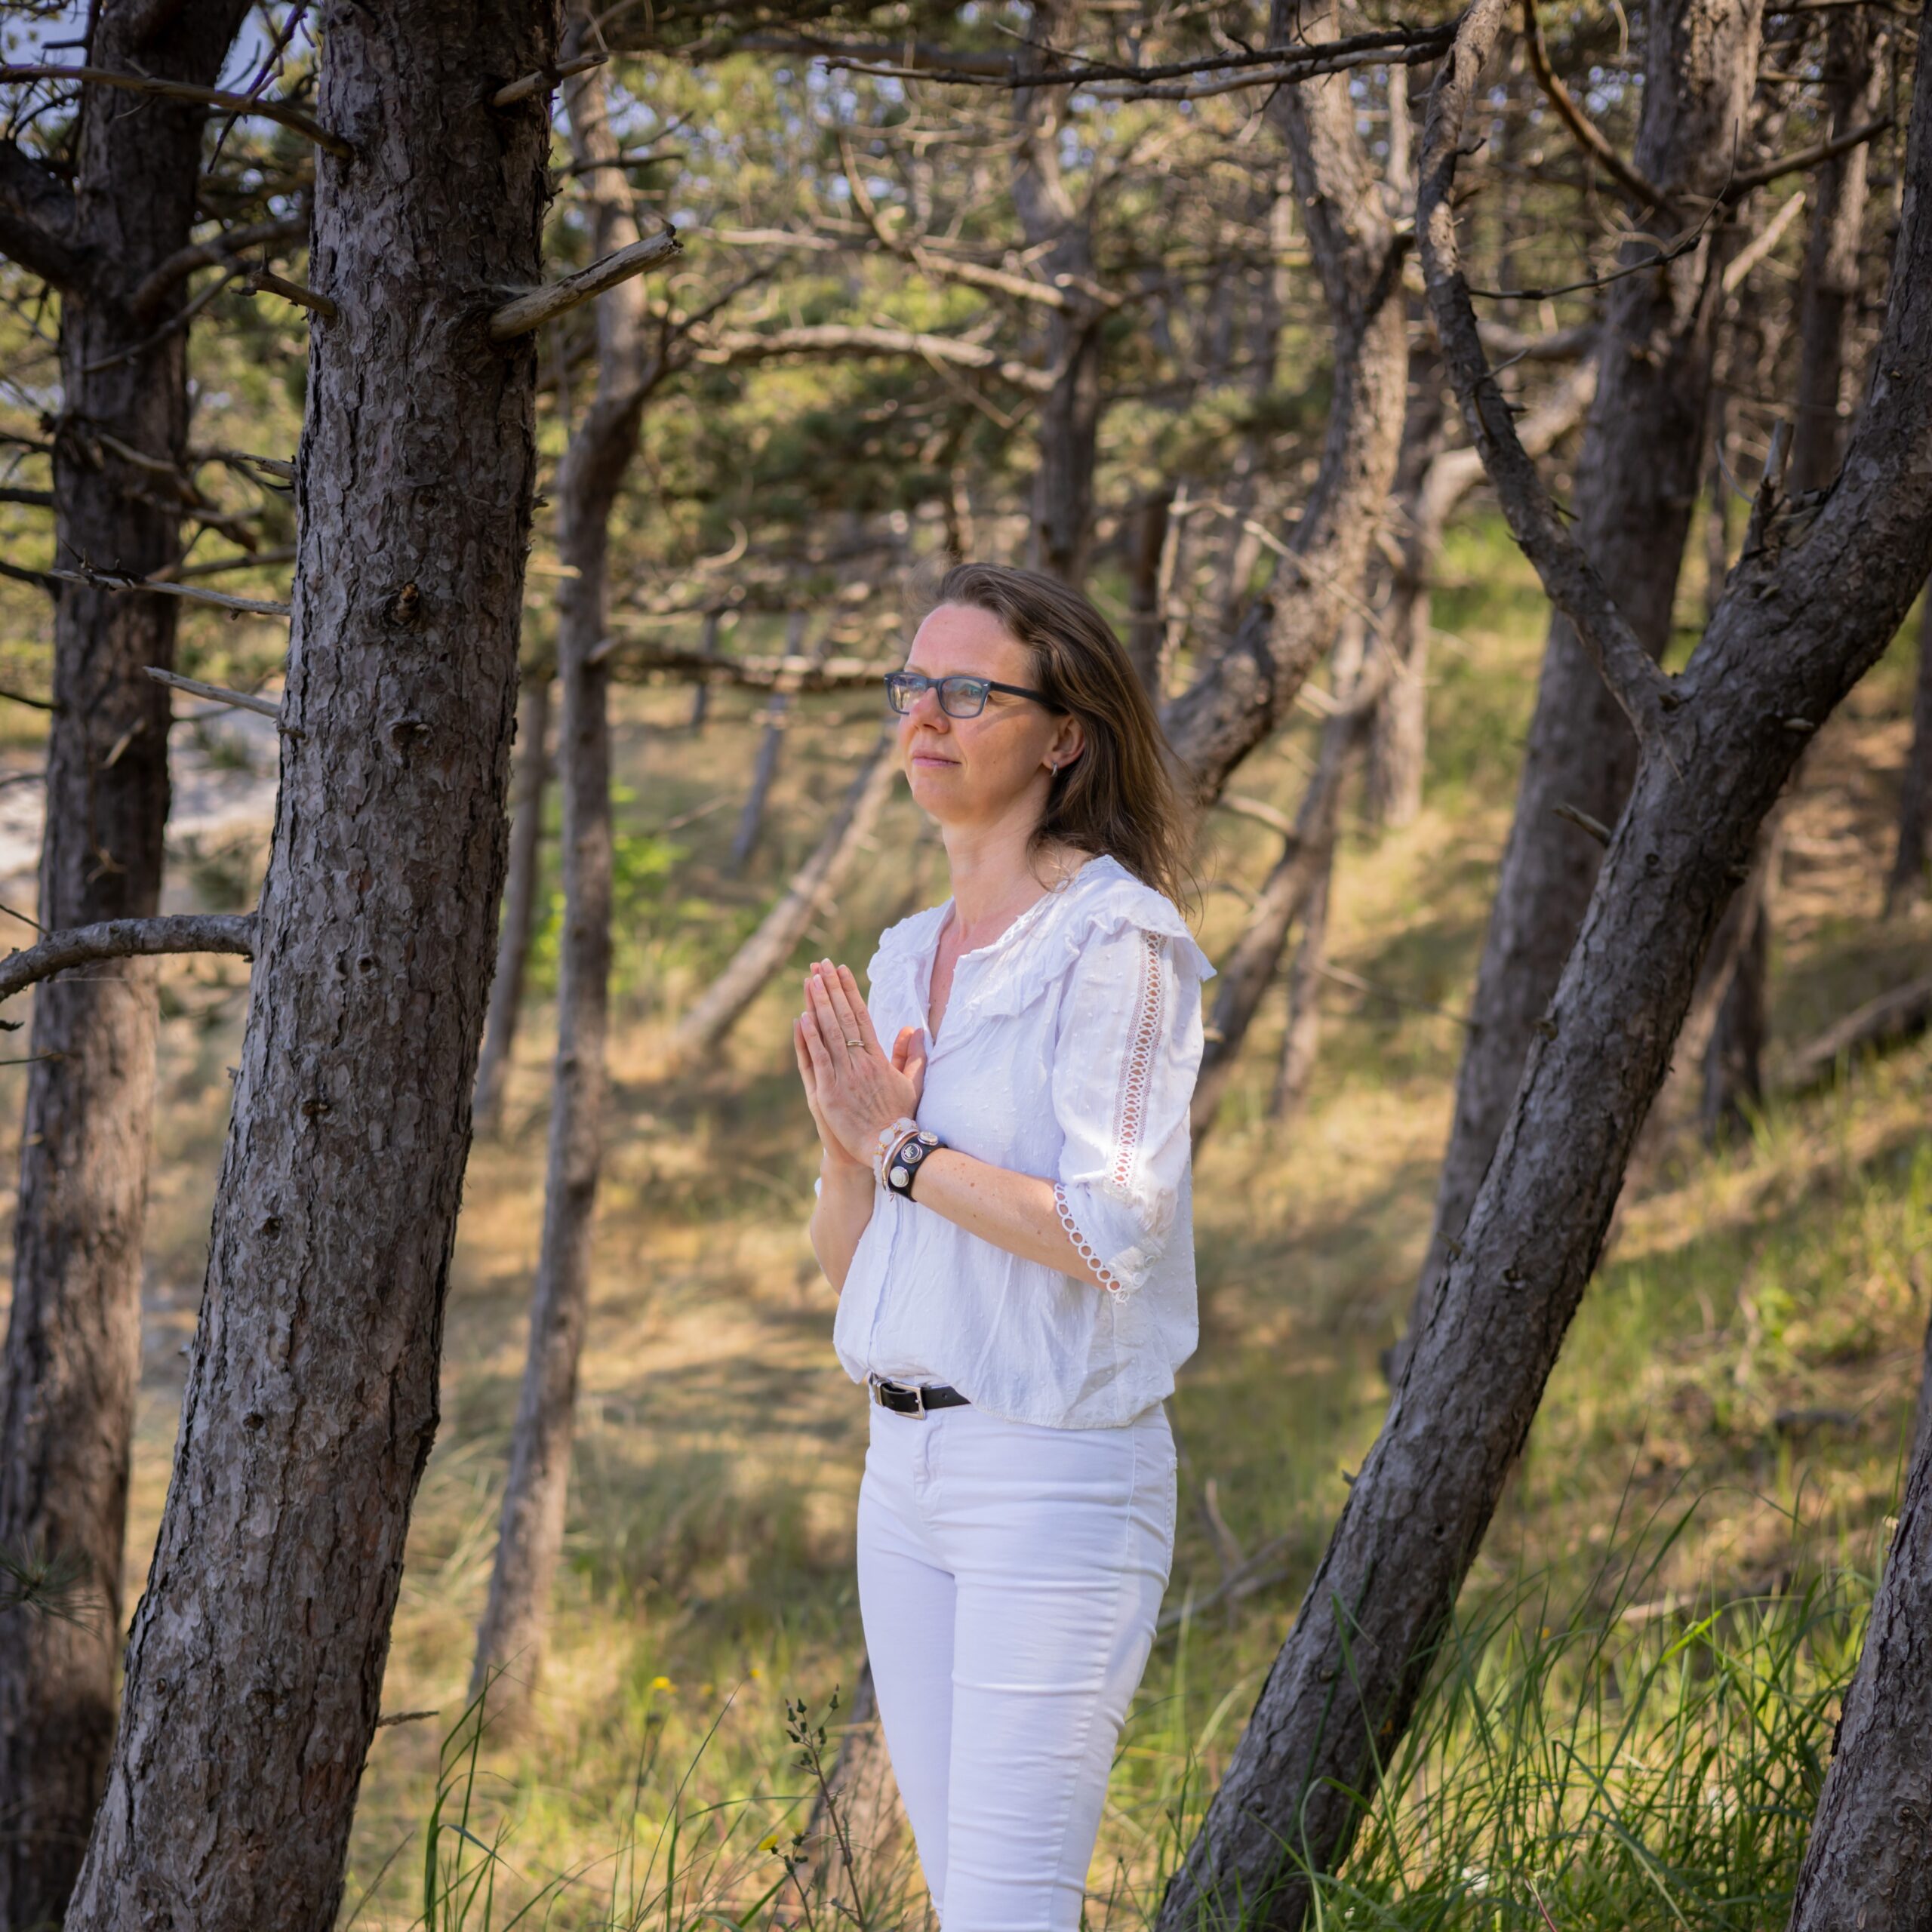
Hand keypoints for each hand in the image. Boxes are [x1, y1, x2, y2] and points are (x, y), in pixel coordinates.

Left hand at [796, 959, 924, 1162]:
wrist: (889, 1148)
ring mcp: (844, 1076)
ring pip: (830, 1032)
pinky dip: (810, 1037)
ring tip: (809, 979)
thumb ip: (912, 1056)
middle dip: (831, 988)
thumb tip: (914, 1030)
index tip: (841, 970)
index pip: (862, 1015)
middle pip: (844, 1017)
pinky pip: (818, 1059)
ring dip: (818, 1004)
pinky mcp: (829, 1092)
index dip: (850, 991)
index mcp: (878, 1058)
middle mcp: (861, 1062)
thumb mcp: (911, 1083)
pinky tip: (802, 1016)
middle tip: (820, 964)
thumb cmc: (900, 1117)